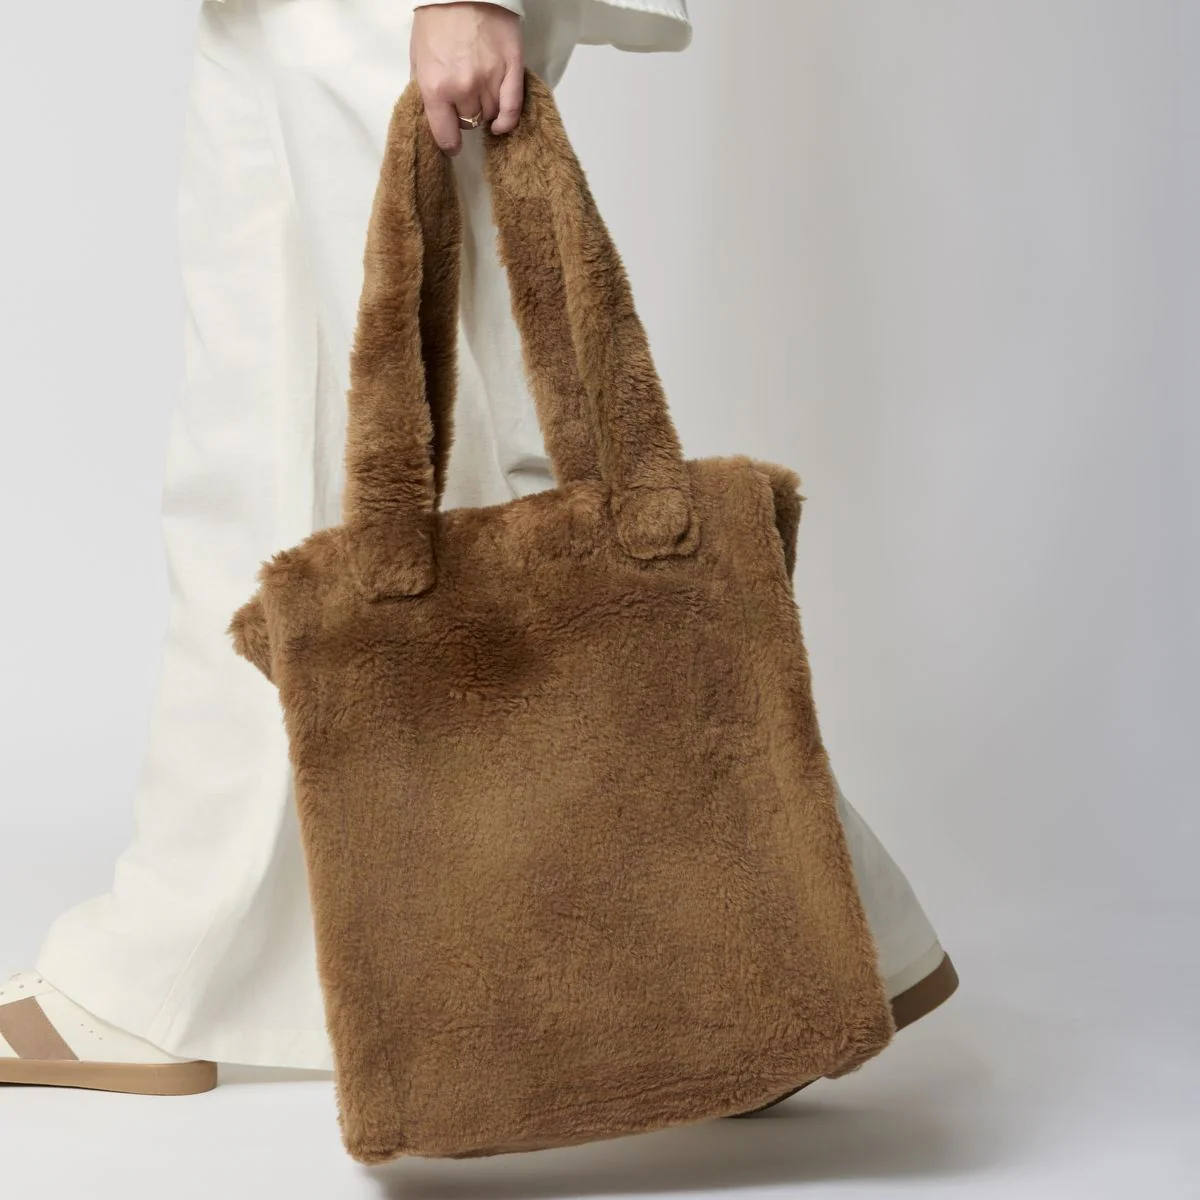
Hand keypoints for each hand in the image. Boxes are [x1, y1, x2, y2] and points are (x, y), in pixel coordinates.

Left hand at [411, 3, 524, 154]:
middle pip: (470, 122)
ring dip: (485, 109)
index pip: (445, 136)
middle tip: (464, 100)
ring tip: (481, 94)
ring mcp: (490, 80)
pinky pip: (513, 109)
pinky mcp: (511, 69)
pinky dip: (507, 120)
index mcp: (435, 87)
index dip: (449, 143)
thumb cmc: (436, 19)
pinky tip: (501, 123)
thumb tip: (434, 115)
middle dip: (466, 114)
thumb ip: (425, 89)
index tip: (452, 144)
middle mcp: (463, 89)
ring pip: (490, 115)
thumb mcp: (418, 57)